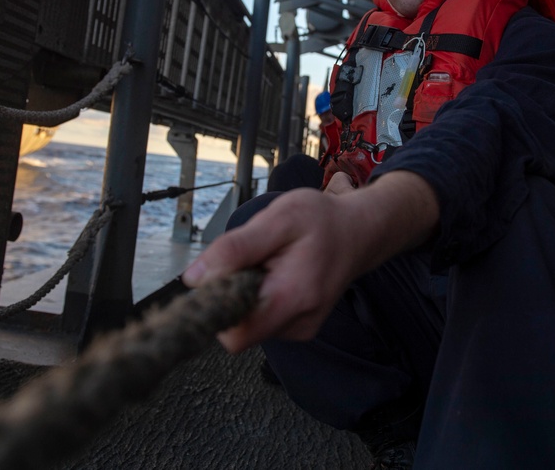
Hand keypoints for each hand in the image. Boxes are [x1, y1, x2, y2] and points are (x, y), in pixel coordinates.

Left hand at [182, 171, 439, 352]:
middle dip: (233, 295)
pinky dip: (261, 296)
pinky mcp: (298, 326)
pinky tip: (277, 273)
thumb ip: (235, 248)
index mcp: (291, 299)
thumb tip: (194, 278)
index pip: (234, 336)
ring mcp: (299, 329)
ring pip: (249, 323)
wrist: (360, 231)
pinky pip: (263, 318)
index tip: (219, 277)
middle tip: (252, 259)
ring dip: (247, 293)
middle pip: (238, 329)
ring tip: (270, 261)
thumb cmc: (321, 220)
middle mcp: (297, 324)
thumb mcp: (278, 218)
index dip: (217, 308)